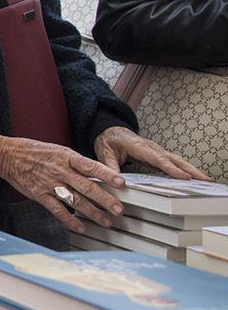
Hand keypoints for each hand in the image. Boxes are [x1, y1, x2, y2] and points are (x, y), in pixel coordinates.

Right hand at [0, 133, 123, 232]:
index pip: (90, 166)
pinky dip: (70, 220)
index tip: (121, 183)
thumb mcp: (57, 150)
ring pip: (75, 201)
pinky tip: (81, 227)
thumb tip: (96, 175)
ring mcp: (49, 184)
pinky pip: (57, 210)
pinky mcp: (39, 195)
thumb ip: (75, 163)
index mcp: (66, 157)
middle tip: (119, 209)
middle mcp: (59, 171)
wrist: (7, 155)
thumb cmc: (33, 151)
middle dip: (105, 200)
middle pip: (86, 187)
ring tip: (106, 221)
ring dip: (93, 213)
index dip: (107, 175)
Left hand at [92, 126, 208, 179]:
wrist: (109, 129)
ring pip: (177, 160)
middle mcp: (150, 147)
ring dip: (191, 169)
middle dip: (190, 169)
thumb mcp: (104, 152)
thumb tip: (117, 181)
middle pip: (173, 159)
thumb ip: (110, 166)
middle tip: (204, 180)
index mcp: (138, 146)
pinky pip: (174, 162)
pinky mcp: (158, 154)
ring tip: (205, 180)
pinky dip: (185, 169)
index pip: (157, 159)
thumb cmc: (108, 139)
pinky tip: (193, 177)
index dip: (171, 168)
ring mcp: (156, 150)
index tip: (183, 177)